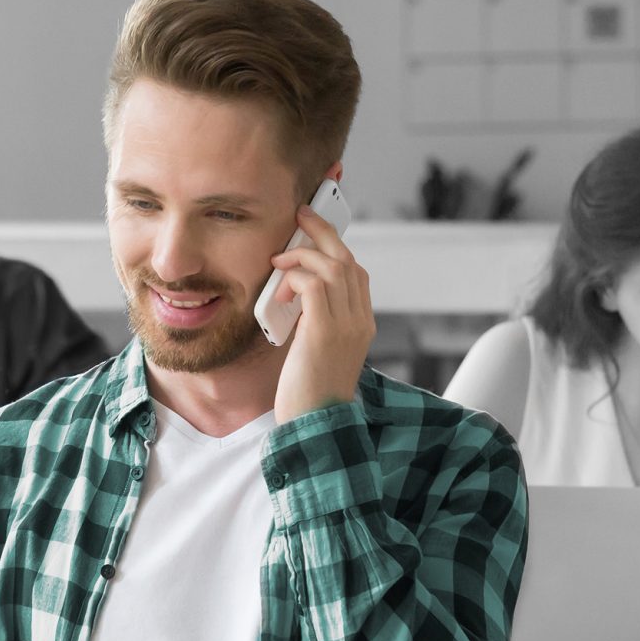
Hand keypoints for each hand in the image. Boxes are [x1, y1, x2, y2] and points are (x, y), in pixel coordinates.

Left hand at [270, 204, 375, 423]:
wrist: (315, 425)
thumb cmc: (307, 394)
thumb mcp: (314, 350)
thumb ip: (312, 322)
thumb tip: (292, 296)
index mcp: (361, 325)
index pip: (356, 273)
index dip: (335, 249)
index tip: (312, 235)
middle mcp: (360, 321)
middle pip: (348, 259)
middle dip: (323, 232)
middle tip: (301, 215)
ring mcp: (347, 325)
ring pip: (334, 265)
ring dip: (302, 255)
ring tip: (278, 261)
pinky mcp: (325, 330)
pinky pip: (313, 283)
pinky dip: (294, 277)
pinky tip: (278, 290)